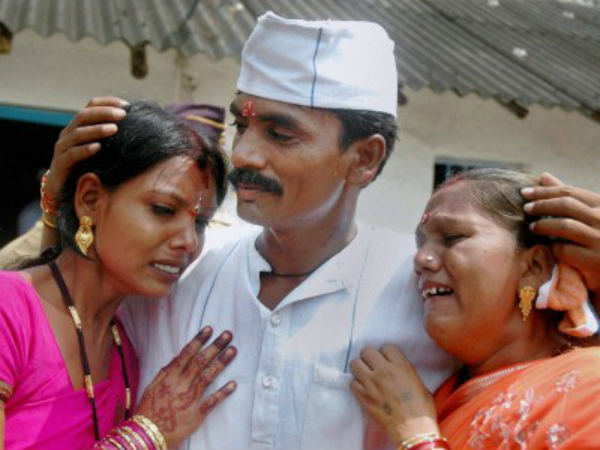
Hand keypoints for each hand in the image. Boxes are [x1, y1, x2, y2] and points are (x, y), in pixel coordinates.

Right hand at [45, 96, 128, 197]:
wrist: (63, 189)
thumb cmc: (88, 166)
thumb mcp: (101, 148)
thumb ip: (112, 136)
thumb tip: (138, 126)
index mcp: (79, 125)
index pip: (91, 106)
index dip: (107, 102)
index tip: (126, 105)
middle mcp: (68, 133)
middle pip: (83, 116)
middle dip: (104, 113)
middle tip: (122, 115)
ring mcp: (62, 147)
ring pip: (77, 133)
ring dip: (96, 130)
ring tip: (113, 129)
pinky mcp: (60, 163)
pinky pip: (72, 154)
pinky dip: (85, 149)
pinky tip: (98, 148)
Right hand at [136, 326, 236, 448]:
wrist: (147, 435)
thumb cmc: (149, 410)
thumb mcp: (152, 387)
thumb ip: (166, 372)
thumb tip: (178, 358)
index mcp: (169, 377)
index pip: (186, 354)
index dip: (199, 340)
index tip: (209, 329)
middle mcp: (181, 385)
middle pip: (201, 361)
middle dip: (215, 346)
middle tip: (228, 335)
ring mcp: (190, 398)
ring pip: (208, 376)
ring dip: (222, 362)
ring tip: (233, 350)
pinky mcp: (197, 413)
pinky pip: (212, 401)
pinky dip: (223, 392)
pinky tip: (234, 384)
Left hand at [350, 345, 438, 445]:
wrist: (414, 430)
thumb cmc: (421, 409)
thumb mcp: (418, 382)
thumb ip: (404, 370)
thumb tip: (395, 368)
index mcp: (400, 365)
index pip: (386, 347)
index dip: (386, 353)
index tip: (387, 359)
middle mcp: (384, 371)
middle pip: (367, 351)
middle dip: (370, 357)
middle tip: (373, 365)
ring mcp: (371, 383)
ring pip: (355, 364)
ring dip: (359, 367)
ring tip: (365, 374)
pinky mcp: (363, 396)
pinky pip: (352, 383)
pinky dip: (356, 384)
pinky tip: (363, 388)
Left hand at [522, 173, 599, 301]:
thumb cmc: (596, 235)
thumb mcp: (586, 212)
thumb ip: (567, 196)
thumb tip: (543, 176)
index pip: (569, 191)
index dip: (544, 191)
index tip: (524, 192)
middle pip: (565, 205)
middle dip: (541, 205)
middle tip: (525, 208)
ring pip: (565, 226)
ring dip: (543, 225)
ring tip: (532, 227)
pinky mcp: (595, 259)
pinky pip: (565, 249)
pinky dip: (553, 246)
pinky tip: (547, 246)